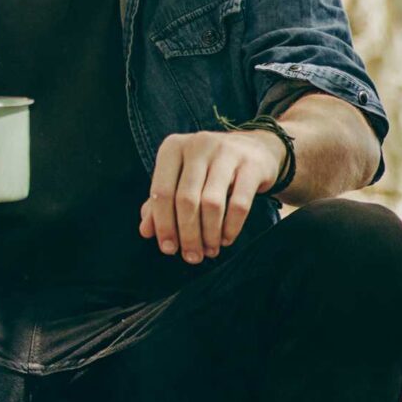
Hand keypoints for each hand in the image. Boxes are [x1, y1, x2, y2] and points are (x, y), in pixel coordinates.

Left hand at [141, 127, 283, 264]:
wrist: (256, 149)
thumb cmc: (210, 169)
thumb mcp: (182, 179)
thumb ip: (160, 203)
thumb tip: (146, 231)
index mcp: (173, 147)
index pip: (162, 191)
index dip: (163, 224)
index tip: (168, 249)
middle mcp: (198, 144)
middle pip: (186, 199)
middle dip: (188, 234)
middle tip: (192, 256)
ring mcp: (227, 152)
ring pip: (212, 203)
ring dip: (209, 234)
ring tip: (210, 250)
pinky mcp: (252, 165)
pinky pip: (239, 204)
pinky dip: (231, 227)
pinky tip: (226, 239)